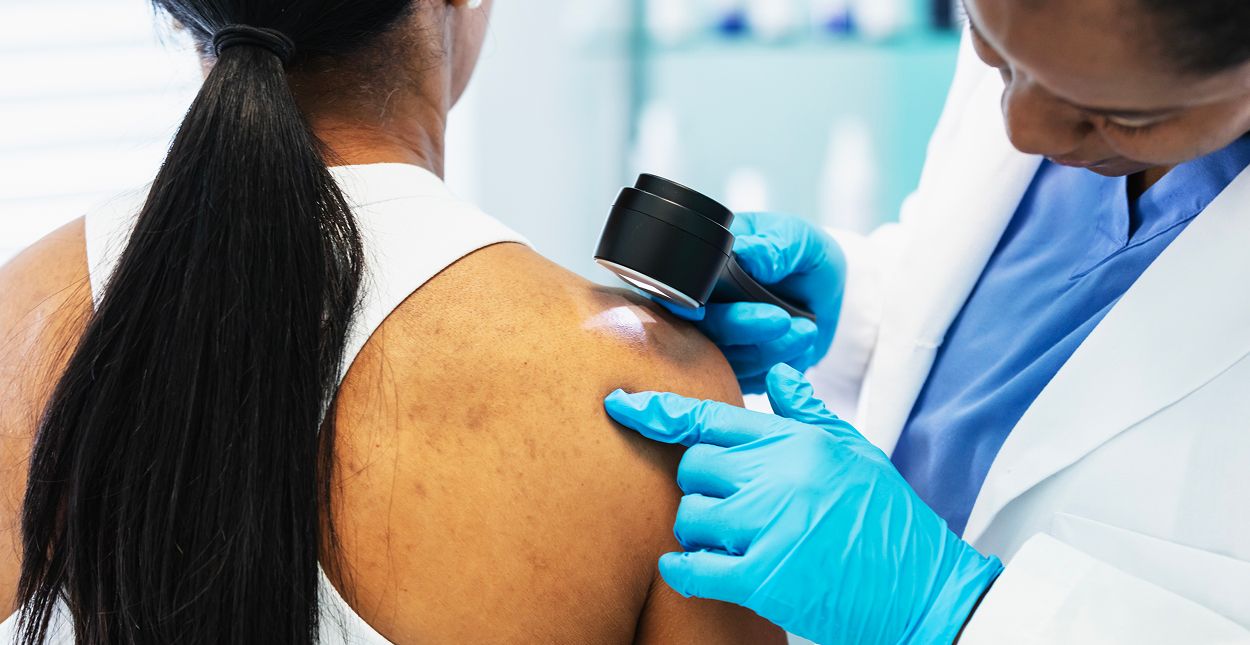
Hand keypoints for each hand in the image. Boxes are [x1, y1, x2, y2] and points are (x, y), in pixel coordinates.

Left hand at [604, 365, 1002, 644]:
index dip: (660, 411)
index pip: (711, 417)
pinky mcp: (764, 576)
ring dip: (698, 530)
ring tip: (731, 540)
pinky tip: (687, 570)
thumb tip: (781, 374)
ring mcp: (768, 525)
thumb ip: (808, 414)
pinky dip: (682, 570)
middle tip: (725, 503)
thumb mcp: (856, 452)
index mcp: (798, 442)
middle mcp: (778, 476)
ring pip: (689, 515)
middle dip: (699, 486)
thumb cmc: (891, 523)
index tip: (622, 404)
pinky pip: (694, 568)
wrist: (924, 592)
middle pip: (693, 467)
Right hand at [663, 213, 845, 393]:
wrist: (825, 285)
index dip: (681, 304)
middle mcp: (706, 307)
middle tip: (781, 319)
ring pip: (728, 360)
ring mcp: (722, 340)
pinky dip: (779, 363)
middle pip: (702, 330)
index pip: (679, 291)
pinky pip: (751, 378)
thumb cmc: (800, 253)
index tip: (698, 312)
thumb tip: (748, 254)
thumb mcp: (794, 238)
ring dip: (769, 349)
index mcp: (706, 269)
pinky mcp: (742, 366)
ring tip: (807, 328)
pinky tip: (803, 341)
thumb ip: (774, 246)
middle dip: (739, 326)